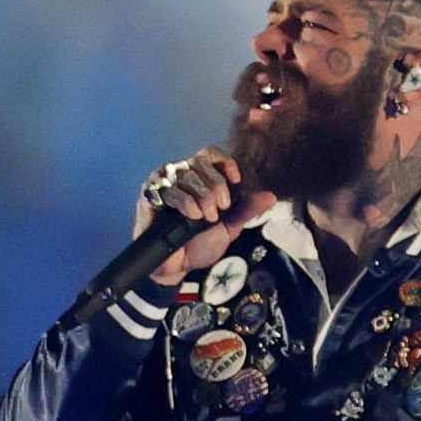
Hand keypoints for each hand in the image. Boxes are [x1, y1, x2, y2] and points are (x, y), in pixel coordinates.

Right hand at [137, 145, 273, 287]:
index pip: (210, 153)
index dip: (224, 161)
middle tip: (221, 208)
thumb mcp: (228, 227)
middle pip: (199, 161)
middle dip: (215, 185)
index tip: (236, 179)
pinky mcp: (149, 197)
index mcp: (200, 178)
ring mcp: (163, 184)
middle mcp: (180, 175)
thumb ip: (246, 210)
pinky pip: (168, 190)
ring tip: (206, 217)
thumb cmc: (199, 245)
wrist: (178, 267)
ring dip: (201, 196)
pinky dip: (185, 202)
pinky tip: (192, 215)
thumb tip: (270, 196)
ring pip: (185, 174)